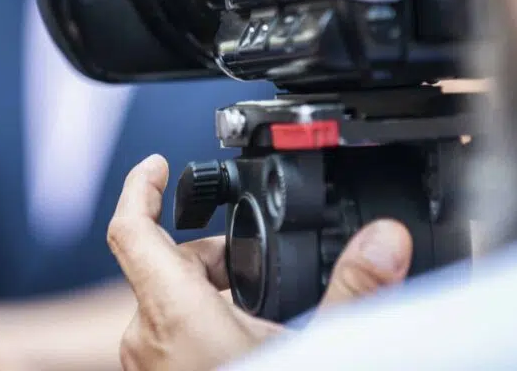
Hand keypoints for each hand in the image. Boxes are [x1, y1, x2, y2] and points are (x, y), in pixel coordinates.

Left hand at [108, 155, 412, 370]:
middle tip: (250, 255)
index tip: (156, 166)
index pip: (130, 232)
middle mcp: (147, 340)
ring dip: (205, 288)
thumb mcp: (318, 351)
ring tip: (256, 300)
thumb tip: (386, 239)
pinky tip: (245, 339)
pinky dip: (201, 321)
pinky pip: (170, 336)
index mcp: (173, 316)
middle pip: (162, 265)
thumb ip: (354, 293)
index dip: (137, 188)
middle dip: (207, 250)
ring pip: (166, 303)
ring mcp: (150, 368)